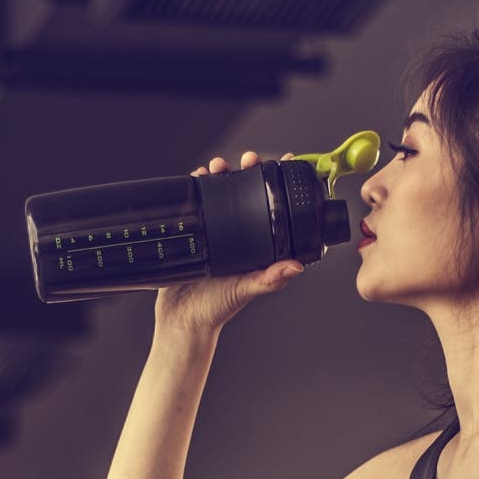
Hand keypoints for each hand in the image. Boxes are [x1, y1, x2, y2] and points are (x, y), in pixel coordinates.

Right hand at [154, 151, 302, 331]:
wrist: (182, 319)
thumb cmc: (218, 308)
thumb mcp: (247, 289)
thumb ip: (270, 278)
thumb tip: (296, 266)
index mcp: (257, 244)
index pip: (272, 207)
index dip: (278, 184)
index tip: (283, 162)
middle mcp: (238, 234)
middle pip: (246, 193)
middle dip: (247, 172)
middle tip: (248, 160)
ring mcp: (216, 231)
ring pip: (221, 194)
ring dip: (221, 174)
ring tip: (218, 166)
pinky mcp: (194, 232)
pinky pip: (198, 203)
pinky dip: (198, 186)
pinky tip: (198, 176)